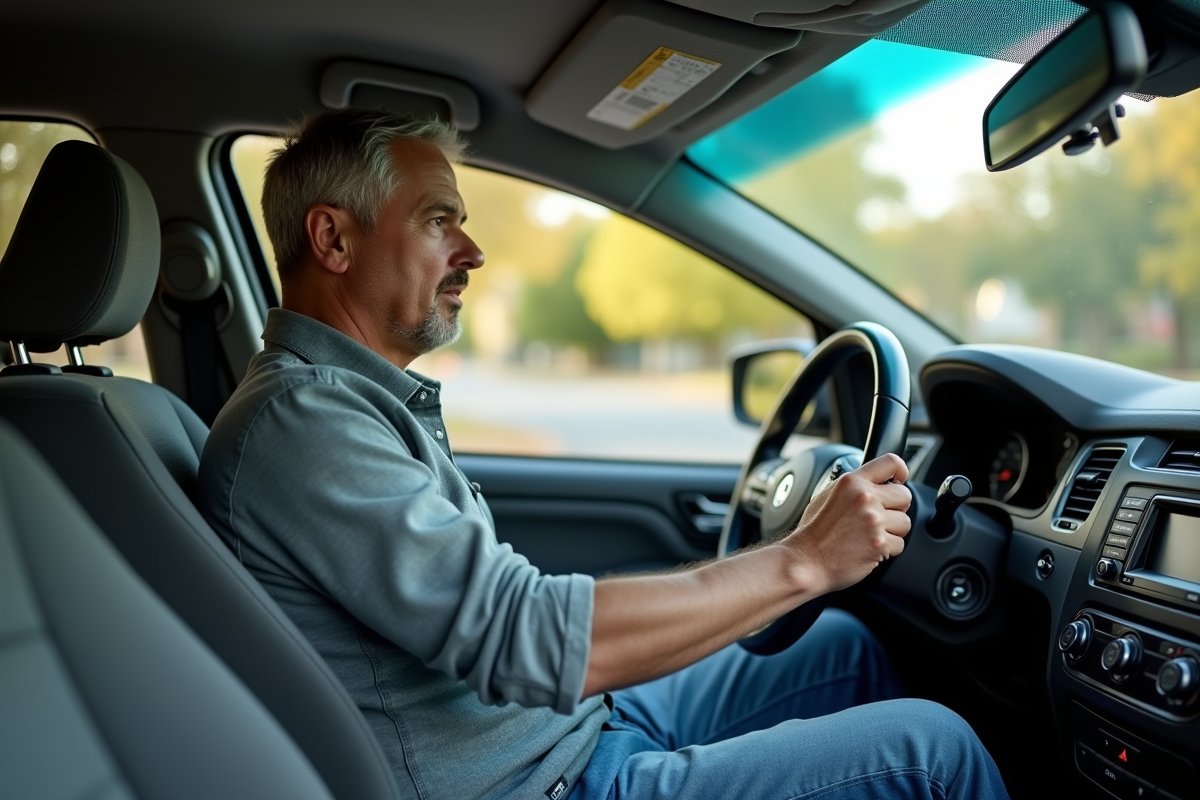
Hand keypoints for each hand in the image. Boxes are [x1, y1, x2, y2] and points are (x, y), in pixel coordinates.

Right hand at [781, 453, 911, 596]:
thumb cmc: (813, 531)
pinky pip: (900, 544)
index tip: (900, 480)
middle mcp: (864, 498)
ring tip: (869, 535)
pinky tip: (867, 548)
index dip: (900, 471)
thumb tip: (876, 483)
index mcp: (852, 482)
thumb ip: (853, 486)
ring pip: (905, 522)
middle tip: (878, 517)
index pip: (891, 462)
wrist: (806, 560)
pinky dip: (887, 550)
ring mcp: (873, 521)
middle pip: (905, 495)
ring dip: (892, 531)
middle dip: (896, 508)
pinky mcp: (880, 543)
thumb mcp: (827, 495)